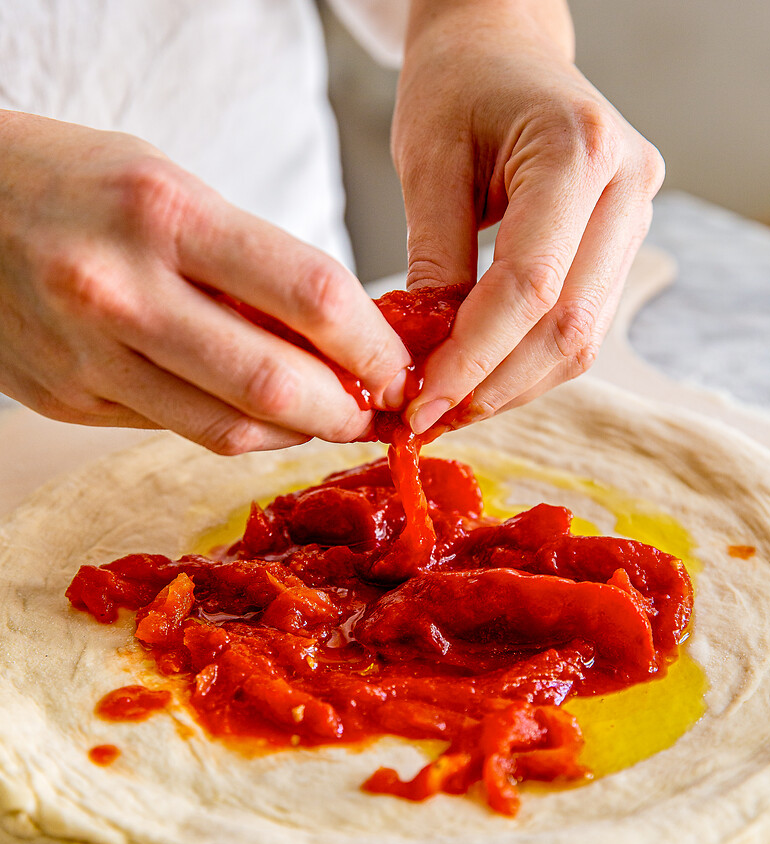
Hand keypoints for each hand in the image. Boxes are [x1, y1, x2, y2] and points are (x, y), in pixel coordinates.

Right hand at [0, 112, 409, 451]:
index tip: (401, 366)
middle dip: (348, 411)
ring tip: (330, 417)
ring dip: (299, 434)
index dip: (375, 346)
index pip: (310, 297)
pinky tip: (263, 416)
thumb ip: (252, 267)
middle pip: (275, 384)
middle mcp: (124, 290)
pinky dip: (239, 431)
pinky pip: (181, 432)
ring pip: (230, 429)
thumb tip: (342, 340)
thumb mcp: (172, 190)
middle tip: (379, 411)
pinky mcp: (71, 400)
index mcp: (164, 213)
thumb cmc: (79, 185)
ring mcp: (91, 356)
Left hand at [392, 0, 664, 433]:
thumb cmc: (458, 85)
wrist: (503, 48)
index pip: (530, 285)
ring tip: (452, 405)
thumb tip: (427, 358)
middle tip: (434, 418)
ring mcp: (636, 217)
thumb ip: (435, 259)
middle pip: (569, 326)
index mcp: (578, 150)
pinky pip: (581, 324)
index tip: (421, 402)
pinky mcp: (622, 242)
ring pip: (583, 338)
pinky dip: (529, 362)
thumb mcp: (427, 160)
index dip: (473, 357)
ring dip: (514, 385)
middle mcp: (627, 187)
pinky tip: (482, 376)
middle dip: (495, 385)